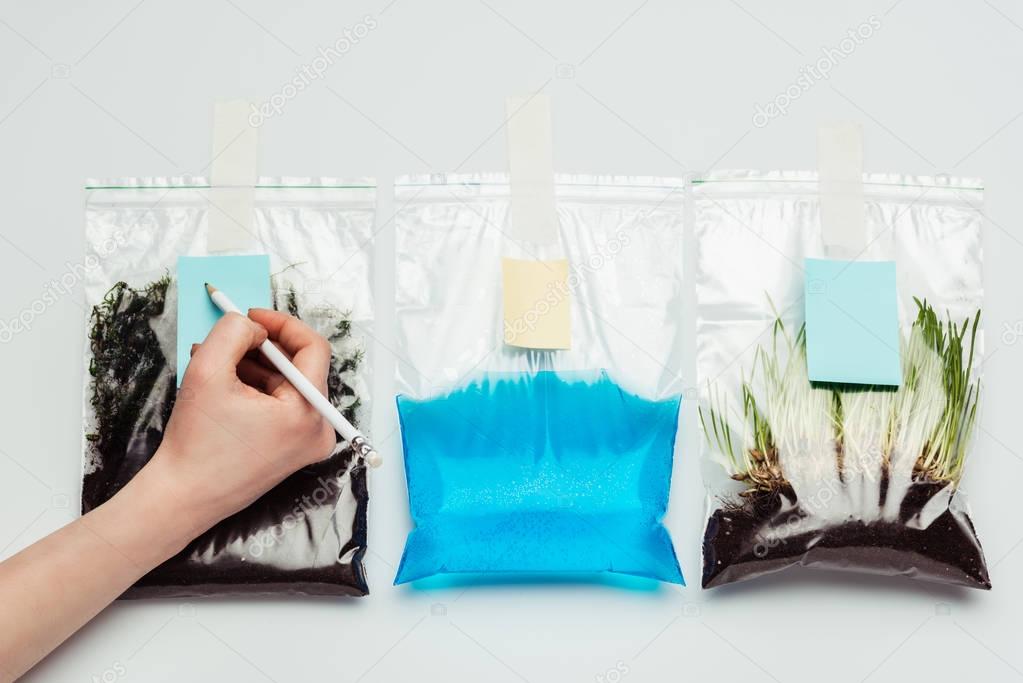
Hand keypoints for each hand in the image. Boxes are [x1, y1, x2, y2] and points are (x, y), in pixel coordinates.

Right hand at [142, 308, 336, 544]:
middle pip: (299, 367)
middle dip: (260, 348)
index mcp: (309, 412)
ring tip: (217, 366)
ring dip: (254, 367)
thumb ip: (234, 332)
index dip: (282, 324)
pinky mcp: (292, 449)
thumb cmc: (196, 444)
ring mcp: (307, 442)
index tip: (253, 316)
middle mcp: (319, 429)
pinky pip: (281, 404)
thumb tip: (254, 326)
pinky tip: (225, 388)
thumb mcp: (208, 370)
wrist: (183, 497)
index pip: (313, 348)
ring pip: (287, 384)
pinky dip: (256, 389)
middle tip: (227, 339)